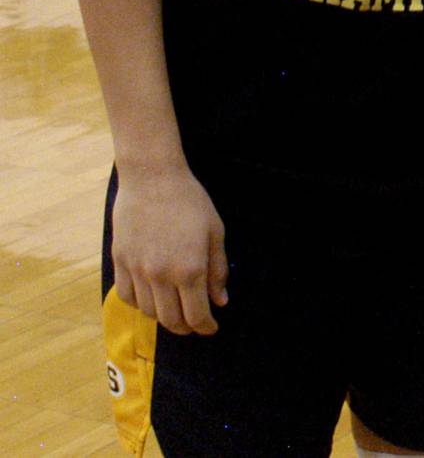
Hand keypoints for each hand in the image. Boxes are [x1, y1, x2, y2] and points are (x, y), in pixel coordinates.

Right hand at [111, 165, 227, 333]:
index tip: (212, 328)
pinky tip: (152, 297)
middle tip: (196, 323)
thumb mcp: (215, 232)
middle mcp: (160, 276)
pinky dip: (140, 304)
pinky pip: (127, 296)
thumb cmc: (190, 202)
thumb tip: (221, 300)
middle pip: (171, 320)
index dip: (206, 327)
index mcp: (189, 269)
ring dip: (164, 317)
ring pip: (148, 312)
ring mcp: (137, 271)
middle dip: (186, 327)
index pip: (196, 315)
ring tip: (176, 310)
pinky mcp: (120, 262)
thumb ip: (218, 270)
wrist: (152, 179)